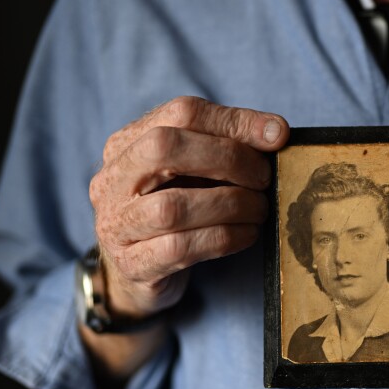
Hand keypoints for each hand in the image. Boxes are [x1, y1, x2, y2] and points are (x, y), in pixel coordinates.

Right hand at [90, 96, 289, 319]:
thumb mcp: (193, 173)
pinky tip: (247, 234)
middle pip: (164, 148)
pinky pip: (180, 248)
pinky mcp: (132, 264)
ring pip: (172, 206)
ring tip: (259, 209)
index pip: (180, 113)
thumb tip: (275, 132)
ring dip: (230, 204)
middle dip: (227, 159)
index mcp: (127, 144)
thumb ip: (227, 146)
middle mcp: (112, 179)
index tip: (276, 136)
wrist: (138, 274)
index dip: (234, 121)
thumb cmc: (175, 213)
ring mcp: (116, 224)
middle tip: (263, 178)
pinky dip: (224, 238)